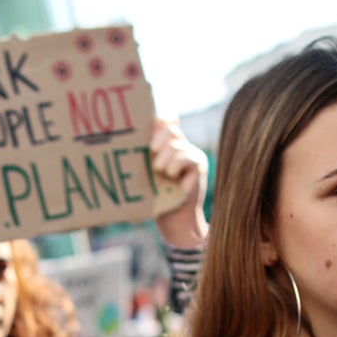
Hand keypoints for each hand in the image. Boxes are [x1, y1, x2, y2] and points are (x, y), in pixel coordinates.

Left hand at [149, 119, 206, 248]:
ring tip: (161, 173)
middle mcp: (181, 146)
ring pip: (175, 144)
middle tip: (151, 154)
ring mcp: (191, 153)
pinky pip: (184, 156)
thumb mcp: (145, 172)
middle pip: (169, 128)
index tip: (148, 130)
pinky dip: (174, 167)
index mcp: (166, 145)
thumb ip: (143, 154)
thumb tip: (137, 137)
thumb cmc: (154, 196)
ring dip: (163, 161)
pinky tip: (174, 178)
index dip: (160, 119)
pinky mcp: (199, 163)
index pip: (166, 120)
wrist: (172, 217)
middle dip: (157, 139)